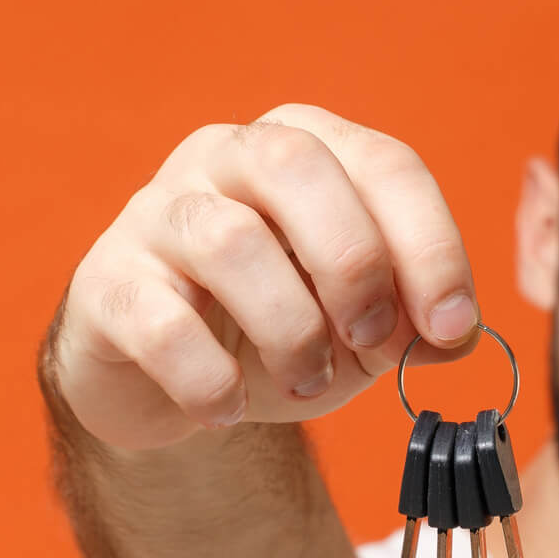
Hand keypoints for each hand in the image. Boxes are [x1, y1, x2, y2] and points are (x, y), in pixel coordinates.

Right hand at [44, 106, 482, 448]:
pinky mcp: (105, 283)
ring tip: (308, 385)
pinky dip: (209, 377)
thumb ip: (416, 326)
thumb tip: (454, 335)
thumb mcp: (366, 331)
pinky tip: (227, 408)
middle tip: (372, 343)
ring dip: (290, 330)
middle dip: (354, 263)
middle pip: (295, 166)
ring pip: (228, 241)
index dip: (429, 246)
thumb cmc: (282, 333)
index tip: (449, 328)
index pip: (382, 161)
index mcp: (305, 148)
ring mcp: (156, 213)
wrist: (176, 386)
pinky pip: (160, 321)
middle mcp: (224, 157)